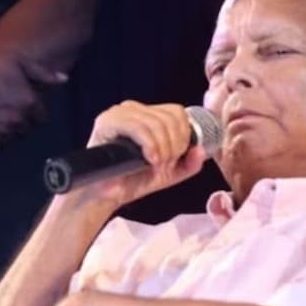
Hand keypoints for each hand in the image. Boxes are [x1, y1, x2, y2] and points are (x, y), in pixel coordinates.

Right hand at [0, 47, 60, 147]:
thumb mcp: (18, 62)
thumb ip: (43, 73)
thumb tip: (64, 80)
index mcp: (30, 102)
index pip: (39, 118)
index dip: (30, 114)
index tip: (18, 108)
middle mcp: (19, 119)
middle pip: (25, 130)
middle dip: (17, 123)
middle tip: (2, 114)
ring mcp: (3, 131)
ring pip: (9, 140)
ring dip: (3, 133)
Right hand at [76, 101, 207, 207]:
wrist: (105, 197)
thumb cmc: (133, 181)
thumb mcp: (169, 173)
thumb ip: (189, 163)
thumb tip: (201, 150)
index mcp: (147, 115)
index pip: (176, 112)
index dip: (183, 136)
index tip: (174, 158)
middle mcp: (133, 109)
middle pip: (170, 117)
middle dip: (174, 145)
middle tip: (164, 164)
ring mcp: (119, 113)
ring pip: (156, 121)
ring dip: (163, 147)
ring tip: (155, 164)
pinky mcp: (107, 122)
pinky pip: (138, 126)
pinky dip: (149, 144)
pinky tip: (149, 159)